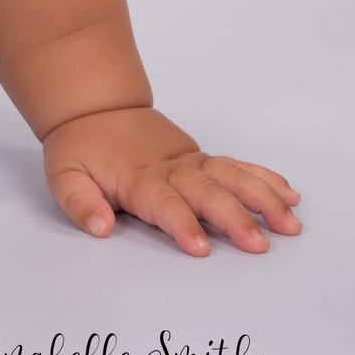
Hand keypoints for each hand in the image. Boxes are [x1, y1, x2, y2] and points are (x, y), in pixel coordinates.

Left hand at [43, 106, 302, 254]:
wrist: (94, 106)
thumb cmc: (79, 148)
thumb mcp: (64, 175)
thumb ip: (80, 203)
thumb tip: (100, 228)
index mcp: (138, 179)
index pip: (164, 204)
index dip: (182, 225)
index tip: (202, 248)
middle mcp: (171, 170)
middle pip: (208, 194)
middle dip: (235, 219)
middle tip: (259, 245)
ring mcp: (190, 162)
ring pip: (233, 178)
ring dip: (264, 199)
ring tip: (291, 224)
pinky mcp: (201, 158)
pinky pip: (238, 167)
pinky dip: (265, 178)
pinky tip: (290, 194)